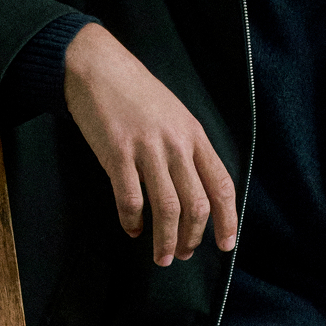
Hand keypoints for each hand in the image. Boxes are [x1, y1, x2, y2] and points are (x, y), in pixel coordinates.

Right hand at [64, 23, 237, 264]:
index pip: (221, 185)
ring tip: (162, 257)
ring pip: (167, 208)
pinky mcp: (117, 153)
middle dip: (193, 237)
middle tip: (184, 255)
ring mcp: (147, 149)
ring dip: (166, 240)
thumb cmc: (137, 94)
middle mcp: (176, 144)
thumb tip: (196, 190)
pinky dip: (133, 221)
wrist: (98, 68)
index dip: (227, 219)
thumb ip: (188, 149)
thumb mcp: (175, 116)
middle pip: (196, 204)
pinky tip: (132, 230)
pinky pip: (130, 199)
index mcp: (194, 136)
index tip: (226, 244)